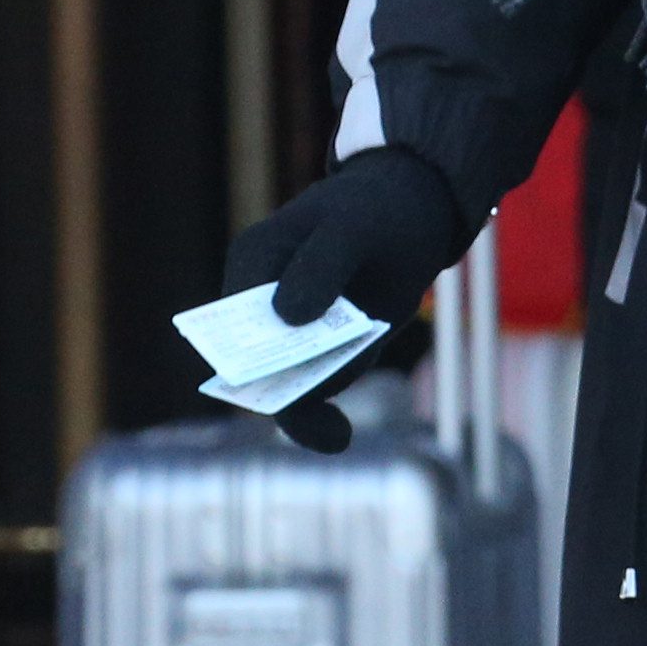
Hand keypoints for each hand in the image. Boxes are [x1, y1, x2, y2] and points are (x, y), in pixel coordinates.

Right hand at [219, 146, 470, 450]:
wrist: (413, 211)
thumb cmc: (370, 210)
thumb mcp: (351, 227)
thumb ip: (320, 266)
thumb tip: (287, 318)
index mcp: (252, 266)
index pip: (233, 324)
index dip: (244, 361)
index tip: (270, 392)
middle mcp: (265, 305)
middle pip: (259, 361)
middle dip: (286, 396)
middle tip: (319, 434)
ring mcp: (298, 330)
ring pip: (298, 378)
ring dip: (321, 393)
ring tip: (334, 433)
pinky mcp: (331, 346)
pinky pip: (330, 378)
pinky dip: (338, 395)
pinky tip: (336, 433)